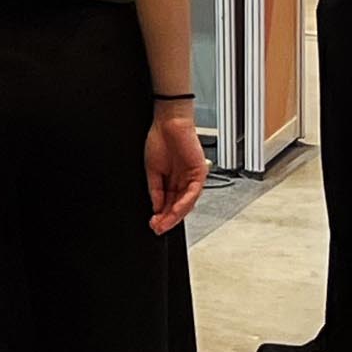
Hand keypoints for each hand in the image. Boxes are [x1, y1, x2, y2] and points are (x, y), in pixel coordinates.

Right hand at [145, 104, 205, 234]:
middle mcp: (184, 181)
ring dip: (175, 215)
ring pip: (187, 203)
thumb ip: (156, 190)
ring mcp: (193, 178)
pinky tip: (175, 210)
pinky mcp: (200, 173)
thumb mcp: (152, 170)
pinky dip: (184, 203)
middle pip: (178, 206)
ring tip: (164, 223)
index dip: (161, 215)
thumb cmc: (160, 139)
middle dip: (168, 219)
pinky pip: (193, 193)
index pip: (169, 203)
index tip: (153, 224)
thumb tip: (157, 207)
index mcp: (172, 180)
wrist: (168, 122)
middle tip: (158, 228)